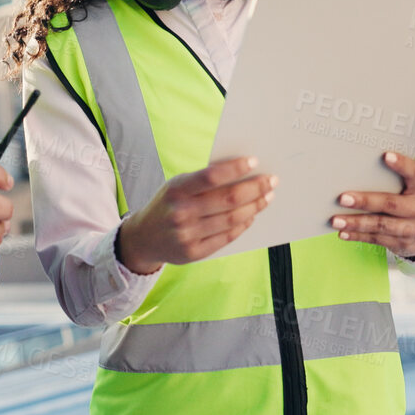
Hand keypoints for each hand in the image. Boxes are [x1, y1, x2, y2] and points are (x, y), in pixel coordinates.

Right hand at [116, 157, 274, 274]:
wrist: (143, 238)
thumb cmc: (167, 205)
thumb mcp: (176, 186)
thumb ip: (203, 181)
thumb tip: (241, 171)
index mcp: (176, 190)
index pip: (211, 176)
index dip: (235, 168)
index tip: (254, 161)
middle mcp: (181, 213)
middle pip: (228, 199)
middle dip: (255, 189)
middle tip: (271, 181)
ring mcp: (188, 235)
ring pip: (232, 219)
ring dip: (254, 207)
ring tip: (267, 197)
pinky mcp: (194, 252)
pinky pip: (227, 237)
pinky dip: (243, 225)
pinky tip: (252, 215)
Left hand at [332, 151, 414, 258]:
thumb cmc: (411, 204)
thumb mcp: (411, 191)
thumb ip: (393, 181)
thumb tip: (356, 174)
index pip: (414, 173)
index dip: (402, 165)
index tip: (385, 156)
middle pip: (391, 203)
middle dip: (365, 201)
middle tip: (343, 198)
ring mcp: (413, 229)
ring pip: (381, 225)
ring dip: (356, 223)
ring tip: (336, 220)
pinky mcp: (402, 244)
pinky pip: (376, 239)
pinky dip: (358, 236)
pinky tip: (343, 232)